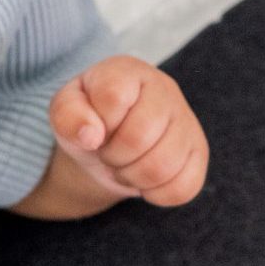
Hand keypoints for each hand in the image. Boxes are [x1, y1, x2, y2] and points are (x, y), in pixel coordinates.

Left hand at [16, 56, 208, 218]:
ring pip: (162, 167)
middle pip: (139, 136)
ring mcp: (187, 121)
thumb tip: (90, 135)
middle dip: (113, 155)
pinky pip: (183, 188)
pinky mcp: (199, 153)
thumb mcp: (65, 112)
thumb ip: (68, 115)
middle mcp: (165, 89)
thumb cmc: (88, 121)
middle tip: (108, 152)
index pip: (113, 98)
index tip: (93, 129)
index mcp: (128, 71)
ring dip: (132, 177)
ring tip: (125, 165)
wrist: (108, 142)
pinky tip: (145, 178)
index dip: (96, 125)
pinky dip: (156, 193)